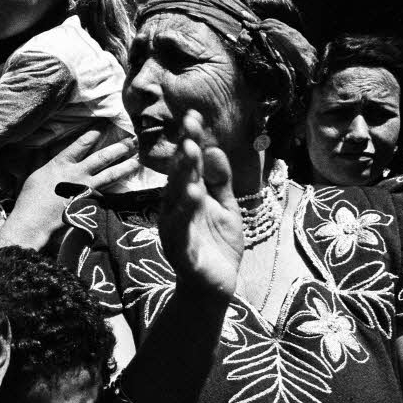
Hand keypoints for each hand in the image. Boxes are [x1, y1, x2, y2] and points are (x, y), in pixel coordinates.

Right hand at [0, 127, 138, 249]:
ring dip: (125, 167)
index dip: (93, 134)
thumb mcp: (35, 174)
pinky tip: (128, 186)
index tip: (103, 127)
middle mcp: (77, 174)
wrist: (34, 221)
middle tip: (132, 141)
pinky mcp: (89, 203)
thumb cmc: (30, 198)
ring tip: (137, 161)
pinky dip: (117, 190)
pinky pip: (106, 194)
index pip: (81, 144)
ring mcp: (85, 189)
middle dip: (118, 148)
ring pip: (110, 176)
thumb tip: (43, 148)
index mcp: (61, 164)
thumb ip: (44, 161)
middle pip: (102, 158)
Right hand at [157, 111, 241, 299]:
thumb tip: (214, 149)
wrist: (214, 286)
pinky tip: (192, 196)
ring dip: (182, 176)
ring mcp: (176, 229)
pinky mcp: (181, 251)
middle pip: (178, 177)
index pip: (187, 164)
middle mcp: (176, 209)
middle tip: (191, 132)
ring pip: (176, 199)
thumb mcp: (225, 207)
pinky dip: (185, 213)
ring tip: (190, 154)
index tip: (195, 116)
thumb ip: (219, 181)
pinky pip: (181, 229)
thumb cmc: (217, 245)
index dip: (190, 140)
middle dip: (184, 154)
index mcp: (186, 196)